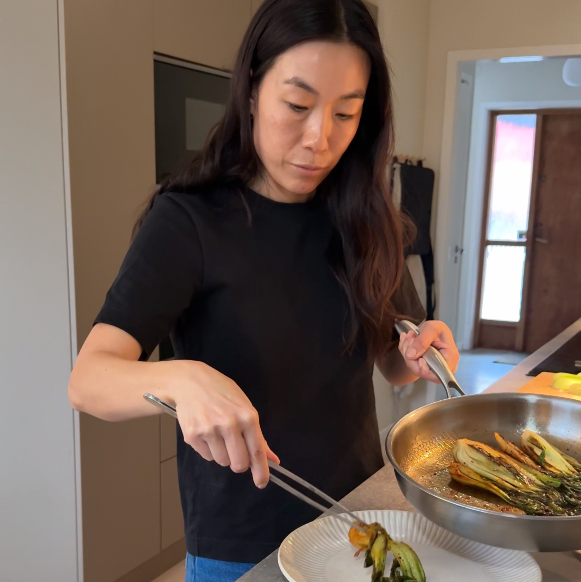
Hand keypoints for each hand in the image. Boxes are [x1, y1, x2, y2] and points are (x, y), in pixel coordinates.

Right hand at [170, 361, 278, 487]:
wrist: (190, 381)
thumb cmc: (222, 392)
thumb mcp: (244, 407)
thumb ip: (258, 435)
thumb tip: (273, 459)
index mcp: (247, 416)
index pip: (257, 451)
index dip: (261, 471)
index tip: (262, 483)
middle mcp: (229, 424)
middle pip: (239, 464)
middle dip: (240, 463)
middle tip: (236, 452)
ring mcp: (209, 430)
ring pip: (222, 462)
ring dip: (223, 454)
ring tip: (219, 434)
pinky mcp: (192, 436)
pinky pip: (207, 456)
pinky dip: (209, 449)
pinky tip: (207, 432)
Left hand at [398, 320, 459, 383]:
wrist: (433, 329)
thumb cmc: (437, 328)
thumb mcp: (431, 329)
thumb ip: (422, 341)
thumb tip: (411, 355)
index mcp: (450, 358)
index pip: (438, 375)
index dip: (423, 369)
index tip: (416, 356)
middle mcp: (443, 367)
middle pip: (423, 372)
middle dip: (411, 356)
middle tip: (410, 338)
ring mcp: (433, 368)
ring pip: (414, 367)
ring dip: (407, 351)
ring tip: (409, 337)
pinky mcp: (425, 366)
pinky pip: (412, 364)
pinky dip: (406, 352)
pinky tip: (408, 341)